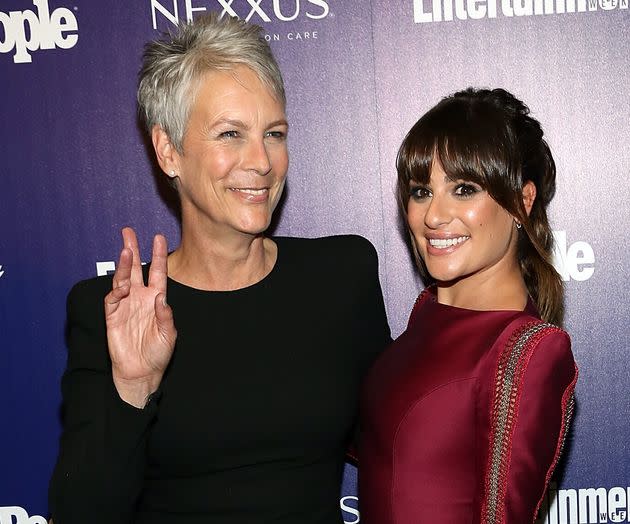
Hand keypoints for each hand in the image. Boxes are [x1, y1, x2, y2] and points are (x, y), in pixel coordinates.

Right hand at [104, 227, 176, 406]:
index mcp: (156, 299)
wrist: (142, 372)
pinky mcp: (113, 316)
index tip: (158, 237)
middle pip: (135, 268)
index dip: (158, 255)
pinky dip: (116, 290)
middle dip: (131, 249)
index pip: (158, 272)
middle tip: (128, 232)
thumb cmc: (158, 352)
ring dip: (123, 265)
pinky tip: (122, 284)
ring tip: (125, 251)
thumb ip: (165, 316)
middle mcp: (140, 298)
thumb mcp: (169, 334)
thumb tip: (161, 298)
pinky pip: (112, 299)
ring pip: (122, 279)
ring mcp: (126, 305)